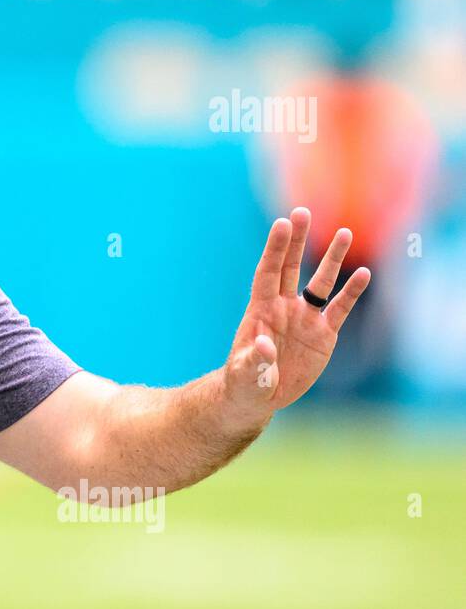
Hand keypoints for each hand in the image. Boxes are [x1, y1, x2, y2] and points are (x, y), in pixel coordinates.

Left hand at [221, 207, 371, 427]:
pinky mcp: (323, 334)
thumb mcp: (246, 374)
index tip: (282, 223)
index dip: (274, 249)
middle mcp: (283, 307)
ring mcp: (304, 318)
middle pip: (291, 267)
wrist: (259, 396)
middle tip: (302, 212)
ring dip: (332, 259)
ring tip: (345, 231)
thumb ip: (254, 360)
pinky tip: (364, 273)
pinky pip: (340, 308)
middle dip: (297, 240)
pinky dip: (352, 292)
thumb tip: (263, 345)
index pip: (268, 272)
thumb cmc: (244, 383)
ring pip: (320, 282)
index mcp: (260, 310)